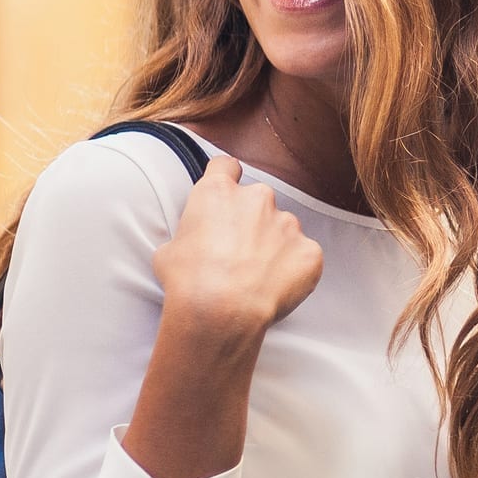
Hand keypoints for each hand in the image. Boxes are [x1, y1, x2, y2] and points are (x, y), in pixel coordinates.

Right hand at [152, 156, 324, 334]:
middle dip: (251, 221)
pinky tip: (275, 288)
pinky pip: (303, 255)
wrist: (220, 311)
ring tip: (256, 276)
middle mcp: (258, 199)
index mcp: (219, 192)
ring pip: (283, 229)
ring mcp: (287, 224)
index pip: (226, 167)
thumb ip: (188, 235)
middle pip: (258, 201)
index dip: (225, 179)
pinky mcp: (309, 251)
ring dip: (273, 245)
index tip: (225, 194)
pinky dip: (293, 269)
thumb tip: (193, 244)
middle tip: (238, 252)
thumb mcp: (168, 250)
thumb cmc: (187, 281)